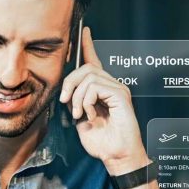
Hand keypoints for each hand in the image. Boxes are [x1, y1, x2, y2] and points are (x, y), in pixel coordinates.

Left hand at [60, 27, 149, 174]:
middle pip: (86, 67)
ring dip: (78, 97)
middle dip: (70, 83)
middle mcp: (112, 85)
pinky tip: (91, 115)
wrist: (116, 156)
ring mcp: (118, 89)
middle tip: (67, 102)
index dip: (88, 46)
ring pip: (89, 76)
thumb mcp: (80, 118)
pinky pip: (96, 87)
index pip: (95, 61)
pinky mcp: (121, 95)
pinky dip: (87, 101)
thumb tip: (67, 91)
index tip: (83, 31)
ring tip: (81, 114)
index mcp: (102, 90)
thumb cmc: (102, 142)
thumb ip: (75, 101)